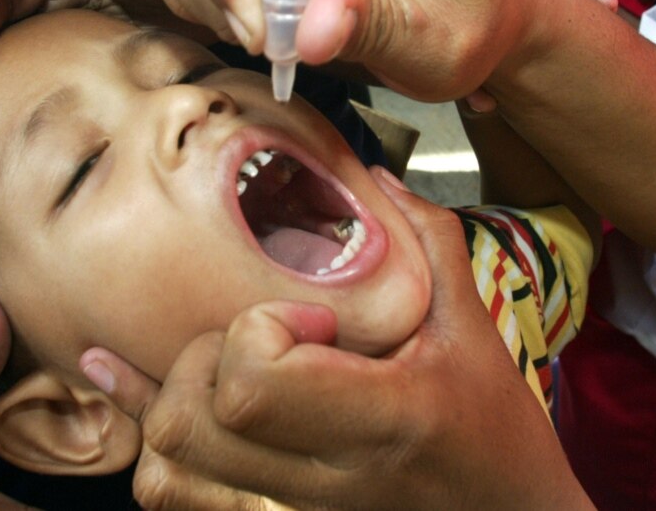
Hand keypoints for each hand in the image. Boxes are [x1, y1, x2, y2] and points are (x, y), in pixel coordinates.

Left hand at [83, 167, 591, 508]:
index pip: (256, 383)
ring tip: (214, 372)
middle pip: (191, 424)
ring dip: (169, 405)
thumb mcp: (474, 332)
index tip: (307, 317)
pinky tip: (158, 399)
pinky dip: (159, 447)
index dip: (258, 330)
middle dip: (201, 359)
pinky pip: (176, 498)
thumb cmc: (498, 434)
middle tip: (255, 340)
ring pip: (166, 470)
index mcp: (388, 419)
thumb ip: (430, 245)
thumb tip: (373, 176)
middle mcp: (332, 481)